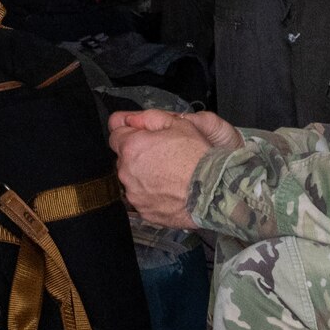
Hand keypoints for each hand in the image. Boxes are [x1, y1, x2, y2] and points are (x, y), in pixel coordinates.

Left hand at [107, 111, 231, 228]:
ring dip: (144, 176)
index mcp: (131, 146)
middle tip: (163, 156)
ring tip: (169, 175)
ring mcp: (134, 194)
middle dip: (137, 155)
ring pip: (132, 180)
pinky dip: (151, 195)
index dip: (130, 133)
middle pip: (124, 158)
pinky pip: (142, 199)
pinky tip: (169, 190)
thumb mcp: (178, 123)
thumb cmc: (198, 157)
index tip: (142, 137)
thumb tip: (129, 119)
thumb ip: (148, 118)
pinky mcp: (144, 211)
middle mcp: (126, 171)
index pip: (115, 134)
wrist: (213, 192)